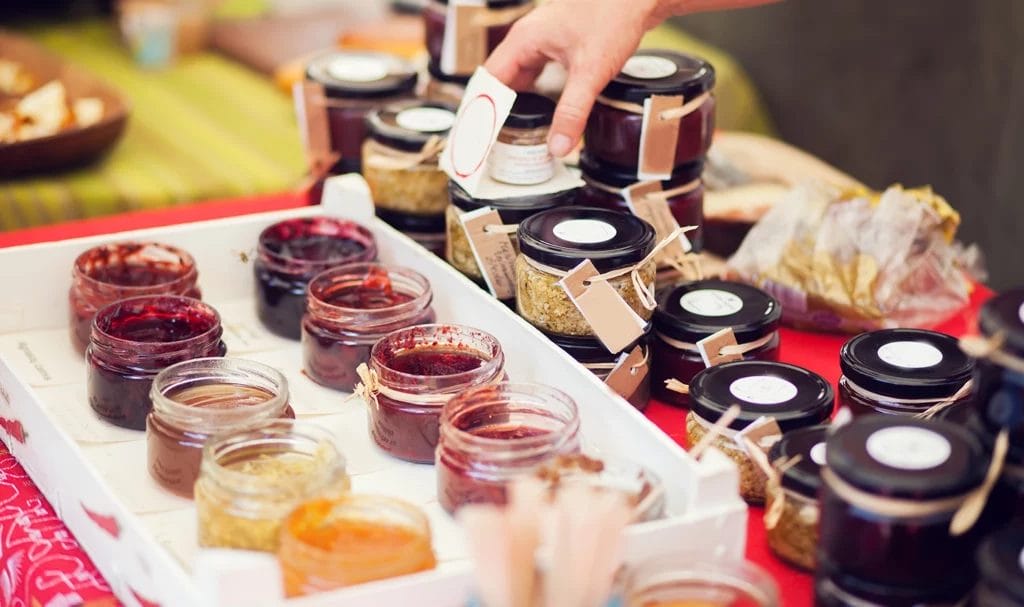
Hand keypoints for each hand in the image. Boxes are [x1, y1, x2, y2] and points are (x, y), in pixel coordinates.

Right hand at [484, 0, 662, 157]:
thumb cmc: (613, 16)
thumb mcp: (590, 72)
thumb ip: (572, 111)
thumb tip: (558, 146)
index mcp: (524, 40)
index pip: (488, 81)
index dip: (481, 111)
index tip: (477, 136)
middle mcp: (528, 39)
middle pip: (500, 81)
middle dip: (495, 111)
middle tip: (493, 142)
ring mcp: (543, 40)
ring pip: (518, 76)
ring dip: (514, 102)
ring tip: (511, 131)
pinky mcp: (558, 44)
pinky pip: (535, 72)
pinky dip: (533, 92)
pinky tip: (540, 108)